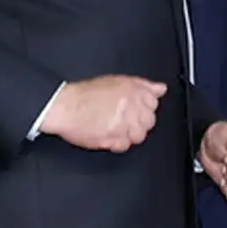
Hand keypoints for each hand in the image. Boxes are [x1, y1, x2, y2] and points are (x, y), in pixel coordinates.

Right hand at [41, 75, 167, 151]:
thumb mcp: (117, 82)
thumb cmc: (85, 95)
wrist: (65, 106)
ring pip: (139, 135)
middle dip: (137, 123)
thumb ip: (143, 86)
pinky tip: (107, 135)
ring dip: (127, 134)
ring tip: (112, 128)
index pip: (153, 103)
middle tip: (121, 120)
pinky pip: (125, 145)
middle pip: (148, 121)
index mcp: (133, 89)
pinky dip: (116, 143)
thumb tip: (161, 89)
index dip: (142, 109)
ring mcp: (123, 120)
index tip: (132, 110)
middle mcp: (131, 104)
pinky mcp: (114, 135)